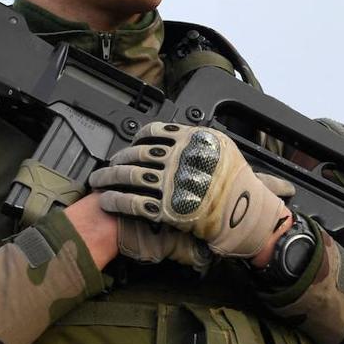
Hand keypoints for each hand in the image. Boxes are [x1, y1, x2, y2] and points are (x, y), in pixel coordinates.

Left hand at [88, 123, 289, 258]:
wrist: (245, 212)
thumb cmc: (237, 181)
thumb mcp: (222, 148)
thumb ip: (197, 140)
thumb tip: (177, 134)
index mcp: (191, 140)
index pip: (154, 132)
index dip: (136, 138)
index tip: (130, 145)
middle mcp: (178, 158)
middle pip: (137, 154)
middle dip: (116, 159)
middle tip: (107, 165)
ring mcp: (171, 183)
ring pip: (129, 176)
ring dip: (109, 178)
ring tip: (98, 182)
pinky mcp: (166, 207)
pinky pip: (133, 201)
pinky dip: (116, 200)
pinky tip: (107, 201)